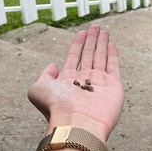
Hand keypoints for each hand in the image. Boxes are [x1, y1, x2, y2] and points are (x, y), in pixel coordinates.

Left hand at [28, 25, 123, 141]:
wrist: (78, 123)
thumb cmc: (58, 108)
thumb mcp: (38, 89)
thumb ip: (43, 76)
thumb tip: (52, 66)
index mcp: (68, 81)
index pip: (74, 57)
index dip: (77, 44)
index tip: (81, 33)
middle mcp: (85, 82)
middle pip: (88, 55)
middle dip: (91, 40)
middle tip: (94, 27)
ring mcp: (100, 83)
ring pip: (101, 57)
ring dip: (101, 43)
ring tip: (103, 31)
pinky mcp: (113, 86)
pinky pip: (114, 66)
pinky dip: (113, 55)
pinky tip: (111, 44)